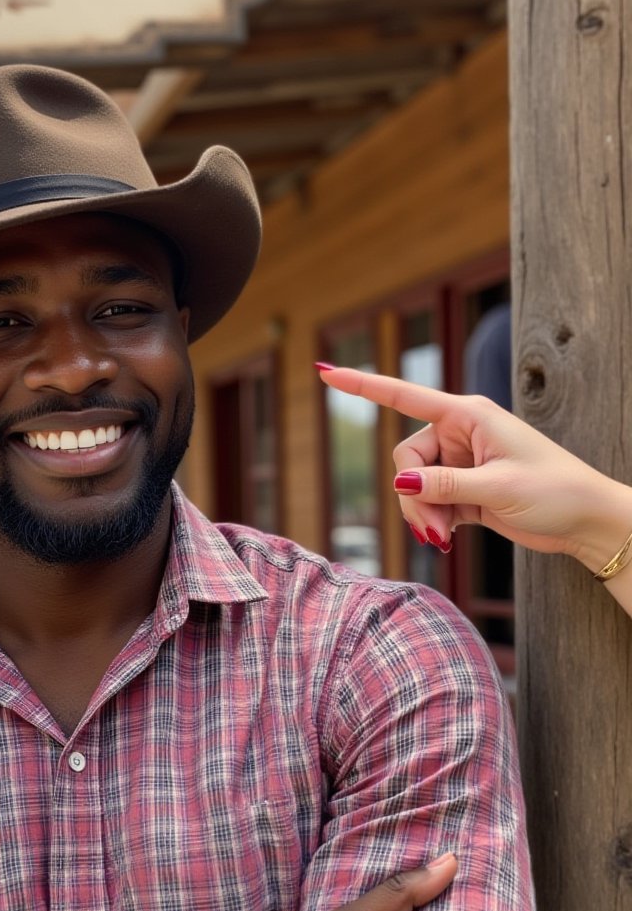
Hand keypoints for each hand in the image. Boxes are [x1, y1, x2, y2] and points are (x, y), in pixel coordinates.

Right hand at [317, 366, 631, 569]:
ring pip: (413, 485)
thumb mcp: (497, 489)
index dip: (362, 385)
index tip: (324, 373)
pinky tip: (449, 537)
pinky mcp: (463, 489)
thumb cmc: (554, 492)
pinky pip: (427, 502)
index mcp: (468, 416)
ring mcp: (460, 462)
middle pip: (406, 459)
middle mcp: (460, 434)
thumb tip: (402, 482)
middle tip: (435, 527)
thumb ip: (445, 485)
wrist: (586, 521)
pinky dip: (432, 522)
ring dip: (423, 514)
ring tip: (446, 536)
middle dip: (413, 496)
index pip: (404, 396)